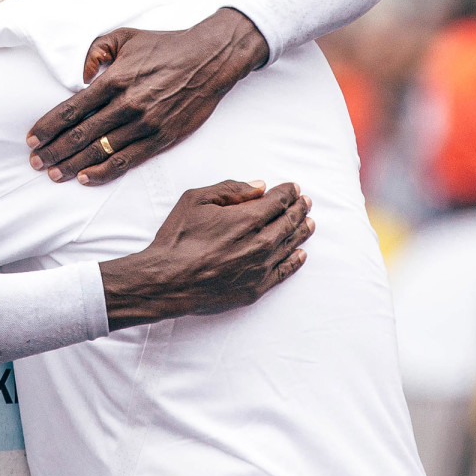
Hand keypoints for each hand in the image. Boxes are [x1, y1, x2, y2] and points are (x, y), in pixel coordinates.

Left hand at [27, 9, 269, 184]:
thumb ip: (96, 51)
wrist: (210, 59)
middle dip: (54, 151)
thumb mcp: (125, 36)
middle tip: (36, 163)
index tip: (32, 139)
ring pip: (101, 150)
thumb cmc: (166, 45)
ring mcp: (145, 124)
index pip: (71, 110)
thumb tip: (79, 75)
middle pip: (81, 134)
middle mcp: (127, 104)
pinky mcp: (162, 137)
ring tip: (54, 174)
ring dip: (74, 164)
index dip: (48, 127)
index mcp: (114, 79)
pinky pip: (128, 159)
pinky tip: (86, 178)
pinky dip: (104, 171)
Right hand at [98, 180, 311, 329]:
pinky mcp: (255, 289)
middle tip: (305, 202)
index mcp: (247, 219)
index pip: (278, 201)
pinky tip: (301, 253)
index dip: (288, 192)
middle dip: (298, 209)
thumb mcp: (196, 199)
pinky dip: (295, 261)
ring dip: (301, 232)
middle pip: (288, 222)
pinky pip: (283, 272)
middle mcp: (260, 243)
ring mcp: (260, 268)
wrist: (166, 281)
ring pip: (289, 245)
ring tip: (309, 223)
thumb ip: (231, 189)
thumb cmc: (177, 238)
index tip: (294, 189)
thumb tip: (260, 186)